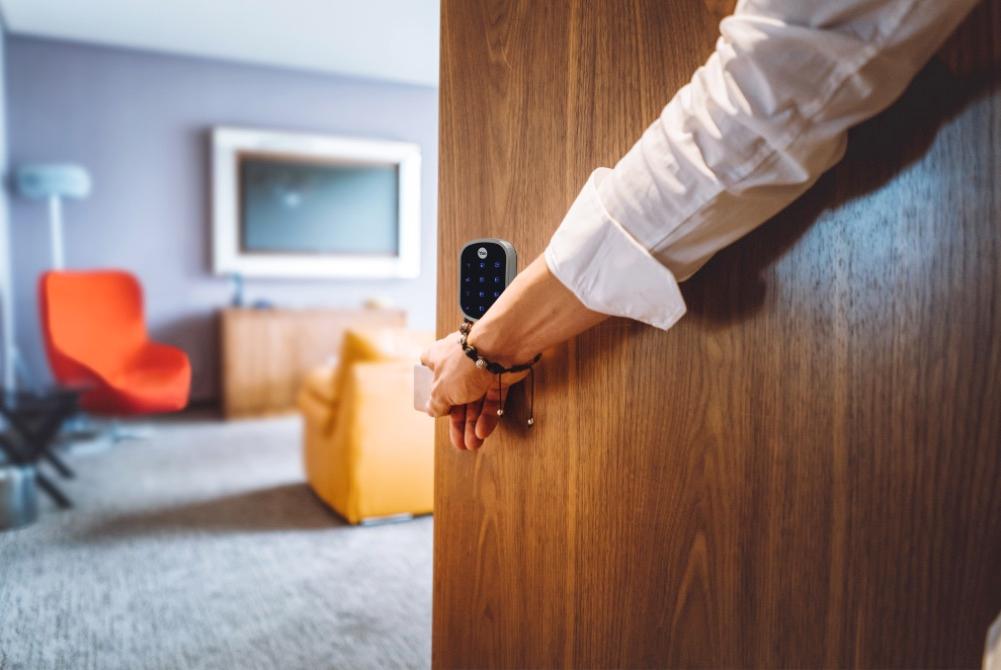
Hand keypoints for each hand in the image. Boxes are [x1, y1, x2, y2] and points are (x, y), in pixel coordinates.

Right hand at [420, 332, 526, 449]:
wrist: (500, 349)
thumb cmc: (465, 364)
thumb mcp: (441, 390)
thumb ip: (436, 403)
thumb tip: (432, 410)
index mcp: (437, 360)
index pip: (429, 374)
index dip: (431, 393)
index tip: (435, 410)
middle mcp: (458, 364)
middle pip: (455, 397)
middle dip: (458, 423)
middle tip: (459, 443)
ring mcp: (479, 370)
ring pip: (475, 402)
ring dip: (473, 425)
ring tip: (472, 445)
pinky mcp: (498, 376)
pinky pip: (491, 400)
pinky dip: (487, 416)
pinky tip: (483, 431)